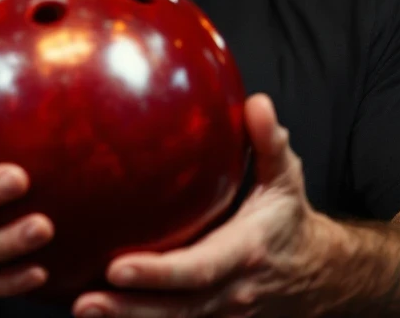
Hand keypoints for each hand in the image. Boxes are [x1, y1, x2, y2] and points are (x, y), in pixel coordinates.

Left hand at [72, 94, 331, 317]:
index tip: (116, 266)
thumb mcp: (287, 179)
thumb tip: (256, 103)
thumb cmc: (288, 219)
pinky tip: (99, 314)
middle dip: (129, 308)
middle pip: (176, 309)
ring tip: (82, 309)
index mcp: (244, 252)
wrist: (318, 274)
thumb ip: (271, 143)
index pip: (197, 269)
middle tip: (85, 302)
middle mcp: (231, 291)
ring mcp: (221, 315)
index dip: (158, 273)